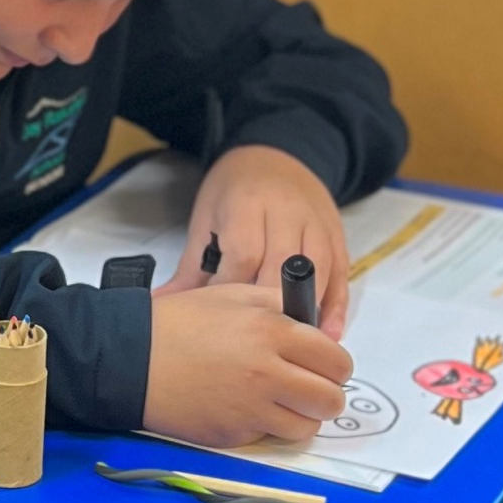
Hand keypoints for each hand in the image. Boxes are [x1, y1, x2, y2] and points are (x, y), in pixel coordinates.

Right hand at [142, 282, 351, 447]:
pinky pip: (266, 437)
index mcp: (273, 333)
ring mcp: (250, 409)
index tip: (322, 365)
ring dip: (298, 417)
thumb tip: (313, 323)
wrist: (127, 360)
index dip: (334, 365)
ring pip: (305, 427)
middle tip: (306, 388)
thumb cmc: (176, 324)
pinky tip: (241, 408)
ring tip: (276, 402)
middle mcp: (268, 374)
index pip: (337, 361)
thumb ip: (278, 304)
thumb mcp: (231, 295)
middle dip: (324, 395)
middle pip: (330, 400)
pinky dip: (263, 427)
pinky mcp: (231, 435)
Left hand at [163, 143, 352, 335]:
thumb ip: (191, 269)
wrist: (275, 155)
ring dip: (307, 310)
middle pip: (283, 267)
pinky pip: (342, 273)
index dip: (232, 291)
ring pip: (318, 271)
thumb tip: (160, 308)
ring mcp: (316, 224)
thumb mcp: (206, 221)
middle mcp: (287, 213)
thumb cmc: (233, 192)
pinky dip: (336, 305)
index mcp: (247, 205)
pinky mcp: (337, 235)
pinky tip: (328, 333)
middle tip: (256, 343)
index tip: (221, 320)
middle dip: (270, 307)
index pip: (244, 255)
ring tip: (295, 347)